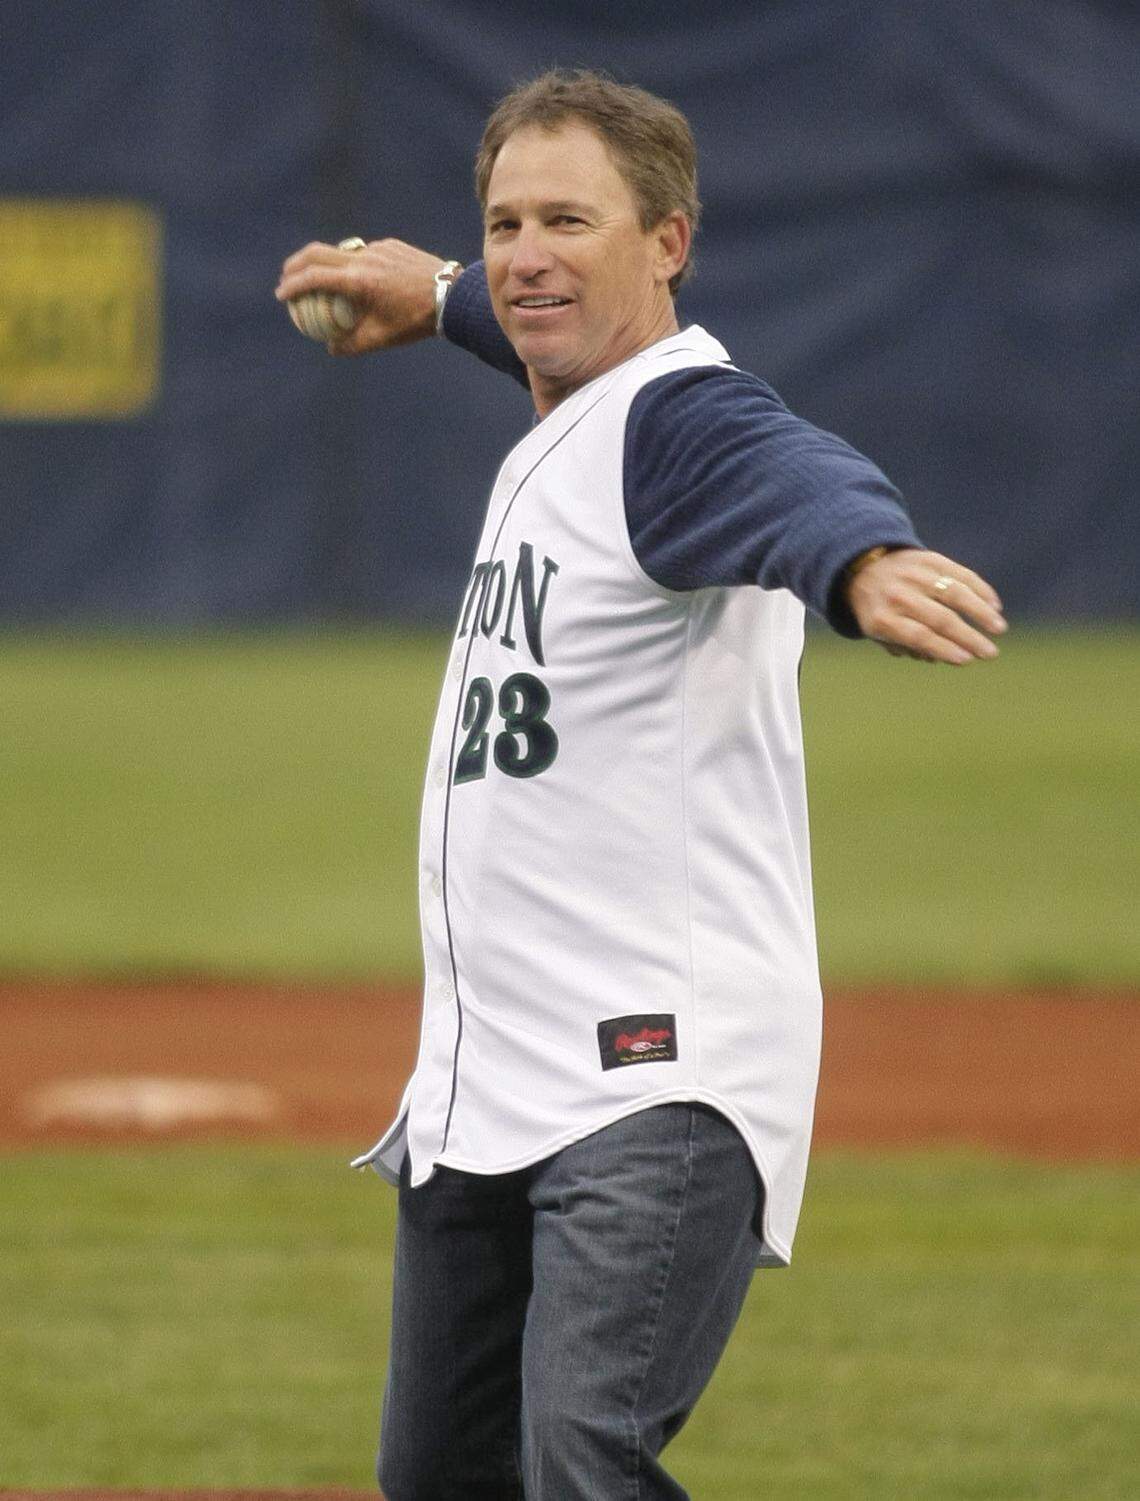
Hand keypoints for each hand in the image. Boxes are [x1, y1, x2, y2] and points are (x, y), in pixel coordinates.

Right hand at [274, 238, 455, 354]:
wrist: (451, 296)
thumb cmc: (416, 321)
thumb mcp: (382, 338)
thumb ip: (353, 344)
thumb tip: (330, 347)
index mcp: (358, 281)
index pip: (314, 278)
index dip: (293, 286)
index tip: (282, 295)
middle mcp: (364, 258)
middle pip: (317, 253)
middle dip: (296, 264)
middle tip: (287, 277)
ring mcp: (377, 248)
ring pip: (341, 250)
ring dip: (325, 262)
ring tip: (321, 279)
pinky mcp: (390, 245)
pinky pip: (364, 252)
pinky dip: (354, 264)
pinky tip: (360, 279)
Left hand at [846, 548, 1006, 663]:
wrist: (864, 568)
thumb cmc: (879, 611)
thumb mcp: (880, 634)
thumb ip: (910, 647)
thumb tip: (944, 657)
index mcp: (882, 618)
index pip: (918, 636)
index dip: (943, 648)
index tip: (967, 660)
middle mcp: (898, 595)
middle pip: (940, 618)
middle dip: (968, 637)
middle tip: (990, 653)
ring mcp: (915, 574)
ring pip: (954, 592)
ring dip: (980, 612)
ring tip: (998, 628)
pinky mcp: (930, 559)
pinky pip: (960, 573)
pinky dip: (980, 589)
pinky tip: (994, 605)